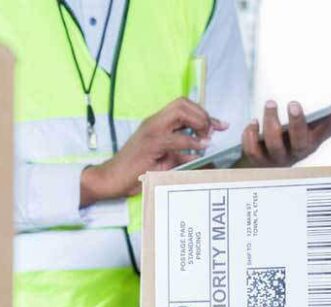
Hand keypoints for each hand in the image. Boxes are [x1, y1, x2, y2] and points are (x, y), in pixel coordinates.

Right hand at [80, 98, 227, 205]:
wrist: (110, 178)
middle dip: (203, 115)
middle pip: (183, 103)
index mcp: (157, 123)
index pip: (183, 105)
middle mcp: (154, 122)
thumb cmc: (135, 170)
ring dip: (199, 123)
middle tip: (211, 133)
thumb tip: (203, 149)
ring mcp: (151, 131)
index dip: (204, 113)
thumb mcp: (164, 159)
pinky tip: (199, 150)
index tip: (219, 126)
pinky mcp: (150, 144)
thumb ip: (181, 151)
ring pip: (180, 112)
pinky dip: (191, 143)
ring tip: (206, 140)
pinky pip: (175, 138)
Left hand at [235, 100, 330, 167]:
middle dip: (297, 122)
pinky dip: (250, 135)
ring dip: (271, 122)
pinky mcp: (257, 159)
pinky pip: (253, 150)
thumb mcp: (311, 131)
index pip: (328, 131)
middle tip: (294, 103)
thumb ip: (330, 119)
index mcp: (310, 143)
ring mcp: (276, 157)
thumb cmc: (292, 142)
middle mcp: (295, 152)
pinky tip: (253, 123)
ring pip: (274, 144)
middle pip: (299, 141)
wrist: (265, 165)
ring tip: (270, 104)